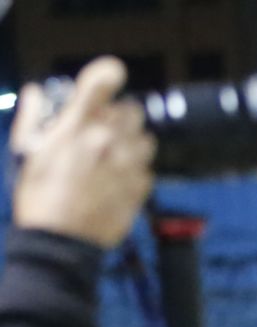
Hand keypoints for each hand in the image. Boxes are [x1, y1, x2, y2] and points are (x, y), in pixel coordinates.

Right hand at [10, 57, 154, 248]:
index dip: (109, 74)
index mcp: (76, 127)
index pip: (102, 82)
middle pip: (132, 110)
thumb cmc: (38, 196)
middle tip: (104, 129)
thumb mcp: (27, 151)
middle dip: (119, 116)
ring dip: (132, 142)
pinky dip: (136, 170)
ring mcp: (128, 164)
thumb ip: (35, 116)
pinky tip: (118, 180)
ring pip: (145, 138)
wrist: (60, 241)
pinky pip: (148, 168)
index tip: (111, 75)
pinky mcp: (141, 187)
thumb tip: (36, 93)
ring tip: (113, 156)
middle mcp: (107, 140)